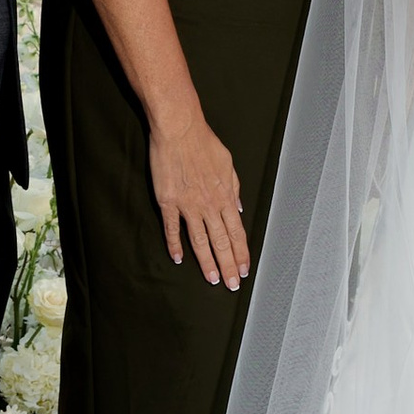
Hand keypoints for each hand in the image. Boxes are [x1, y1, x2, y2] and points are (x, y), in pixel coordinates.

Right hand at [151, 110, 247, 289]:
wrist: (179, 129)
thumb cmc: (204, 142)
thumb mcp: (228, 164)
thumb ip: (234, 188)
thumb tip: (238, 208)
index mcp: (225, 196)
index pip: (237, 232)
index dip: (242, 253)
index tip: (245, 269)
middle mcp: (209, 204)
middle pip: (222, 241)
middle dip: (229, 265)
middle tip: (232, 284)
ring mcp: (188, 205)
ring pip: (200, 240)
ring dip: (207, 262)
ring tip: (213, 278)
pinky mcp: (168, 202)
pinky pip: (173, 228)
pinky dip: (175, 245)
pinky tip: (179, 259)